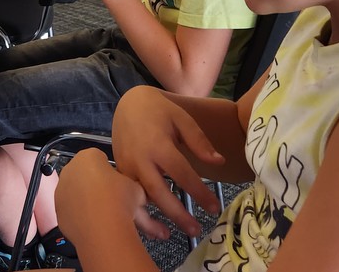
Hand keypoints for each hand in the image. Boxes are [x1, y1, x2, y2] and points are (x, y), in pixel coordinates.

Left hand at [56, 148, 170, 242]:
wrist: (104, 229)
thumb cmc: (120, 203)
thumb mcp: (136, 187)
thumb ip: (130, 183)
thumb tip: (134, 189)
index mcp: (89, 157)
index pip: (99, 157)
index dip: (110, 170)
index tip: (117, 180)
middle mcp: (71, 170)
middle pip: (85, 174)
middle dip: (96, 183)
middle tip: (111, 196)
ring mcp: (62, 190)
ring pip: (76, 191)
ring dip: (87, 198)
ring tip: (104, 211)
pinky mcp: (59, 209)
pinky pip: (71, 208)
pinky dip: (79, 213)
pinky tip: (93, 220)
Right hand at [112, 87, 223, 236]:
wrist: (128, 104)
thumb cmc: (159, 111)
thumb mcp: (182, 119)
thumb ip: (200, 142)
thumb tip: (219, 163)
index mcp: (158, 145)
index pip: (182, 174)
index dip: (199, 192)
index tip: (214, 208)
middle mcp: (140, 159)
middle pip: (159, 193)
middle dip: (177, 215)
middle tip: (195, 231)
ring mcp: (126, 167)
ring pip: (140, 199)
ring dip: (154, 219)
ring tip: (170, 235)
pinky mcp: (119, 172)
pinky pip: (129, 196)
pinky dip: (139, 212)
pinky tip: (152, 226)